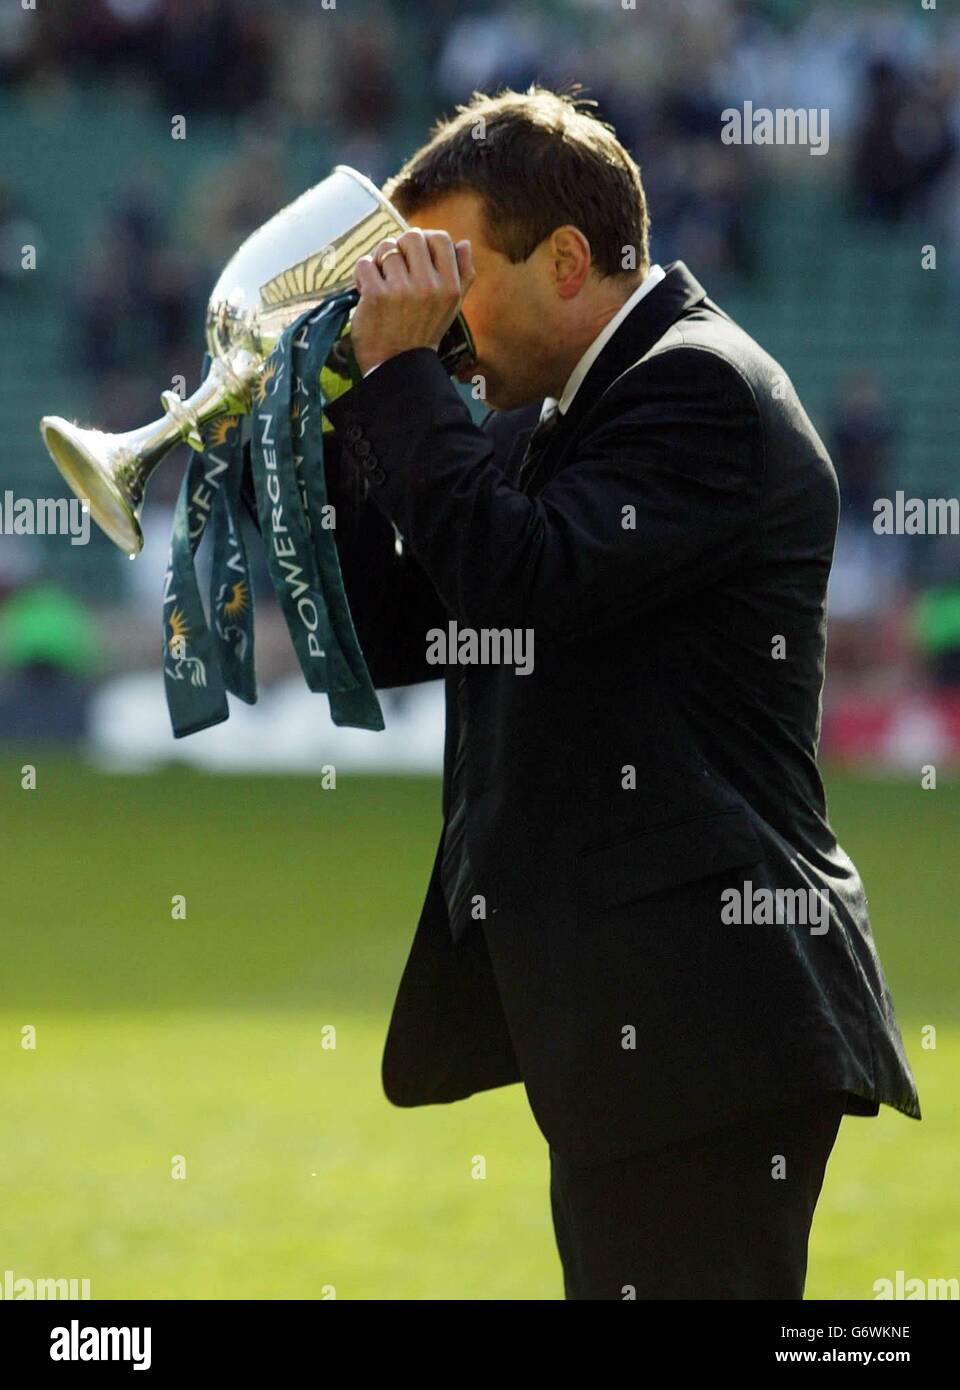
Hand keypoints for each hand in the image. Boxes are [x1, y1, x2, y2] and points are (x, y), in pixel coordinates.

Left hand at [349, 228, 474, 375]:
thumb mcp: (451, 308)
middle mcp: (428, 286)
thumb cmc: (423, 334)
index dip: (426, 240)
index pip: (441, 239)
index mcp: (450, 286)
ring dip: (378, 262)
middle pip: (411, 237)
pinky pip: (365, 264)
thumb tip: (465, 243)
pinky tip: (365, 290)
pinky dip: (361, 275)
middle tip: (394, 267)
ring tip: (380, 282)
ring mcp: (401, 290)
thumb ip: (463, 275)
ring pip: (386, 248)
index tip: (414, 255)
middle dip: (399, 247)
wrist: (397, 366)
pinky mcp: (376, 295)